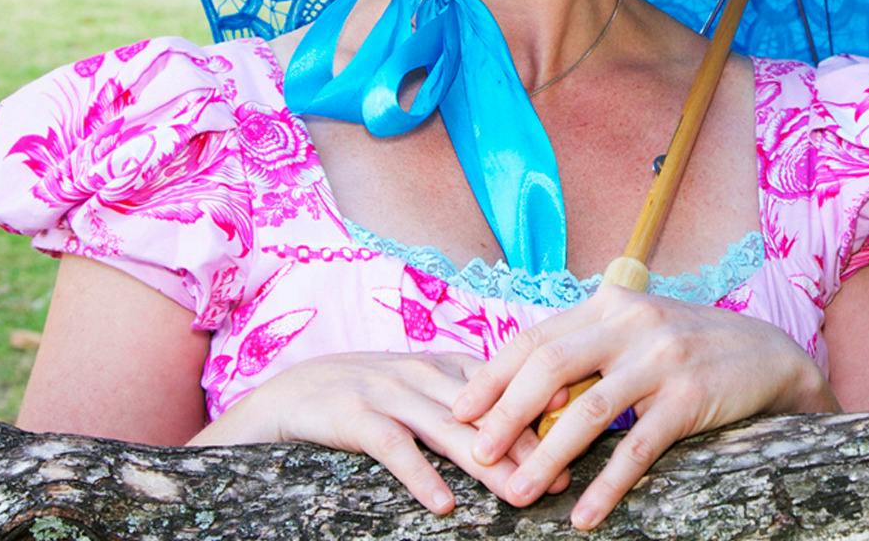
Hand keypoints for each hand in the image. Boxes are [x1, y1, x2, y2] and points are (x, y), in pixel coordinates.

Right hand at [188, 350, 571, 514]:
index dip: (543, 412)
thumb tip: (531, 428)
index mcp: (445, 365)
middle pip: (486, 411)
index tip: (581, 435)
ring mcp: (388, 391)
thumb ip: (467, 401)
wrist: (287, 395)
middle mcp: (423, 372)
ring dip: (486, 464)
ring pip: (448, 430)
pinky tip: (444, 503)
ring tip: (517, 493)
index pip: (505, 386)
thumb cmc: (365, 398)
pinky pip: (393, 449)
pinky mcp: (354, 415)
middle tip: (559, 478)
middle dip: (527, 444)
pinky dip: (420, 475)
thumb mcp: (420, 390)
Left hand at [450, 285, 839, 529]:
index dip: (493, 375)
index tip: (459, 410)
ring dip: (546, 457)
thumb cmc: (686, 346)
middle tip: (476, 455)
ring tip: (517, 495)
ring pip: (588, 412)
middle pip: (550, 367)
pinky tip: (585, 515)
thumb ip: (587, 349)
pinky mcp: (690, 398)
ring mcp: (662, 360)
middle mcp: (632, 323)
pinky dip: (607, 485)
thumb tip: (523, 395)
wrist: (767, 354)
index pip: (536, 338)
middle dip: (506, 415)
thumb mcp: (635, 331)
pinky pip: (638, 448)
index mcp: (610, 304)